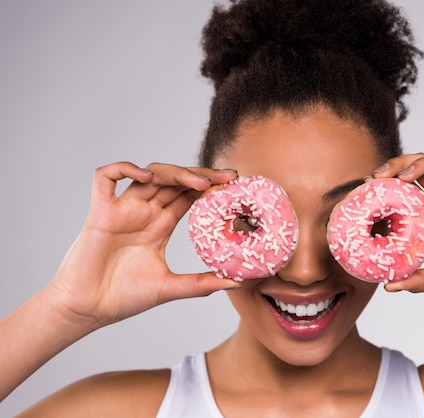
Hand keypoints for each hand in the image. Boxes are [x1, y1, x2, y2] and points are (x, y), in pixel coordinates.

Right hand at [47, 162, 240, 329]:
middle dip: (202, 174)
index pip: (188, 195)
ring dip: (176, 172)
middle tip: (229, 176)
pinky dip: (123, 169)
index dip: (210, 186)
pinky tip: (146, 177)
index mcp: (160, 226)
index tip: (234, 186)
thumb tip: (237, 281)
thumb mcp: (171, 287)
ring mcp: (122, 210)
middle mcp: (143, 213)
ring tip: (201, 182)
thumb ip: (202, 283)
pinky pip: (105, 178)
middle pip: (175, 180)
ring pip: (150, 174)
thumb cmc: (124, 298)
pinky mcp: (100, 212)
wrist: (88, 309)